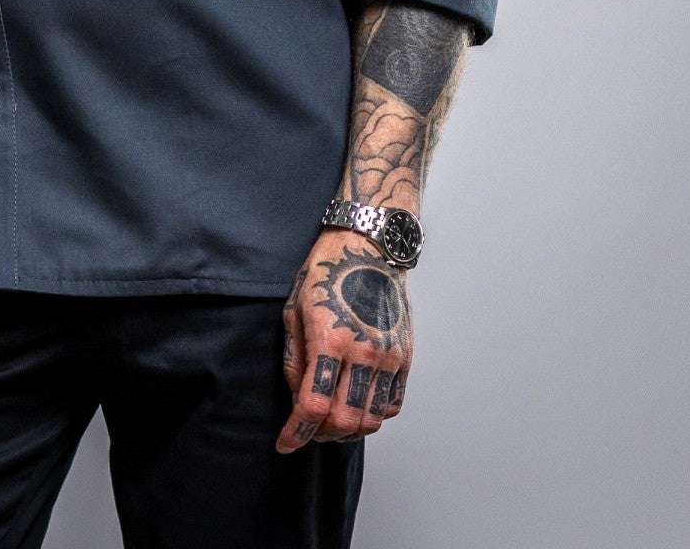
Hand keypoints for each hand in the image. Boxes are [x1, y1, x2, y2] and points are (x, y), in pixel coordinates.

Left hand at [275, 228, 412, 452]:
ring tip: (331, 421)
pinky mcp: (404, 356)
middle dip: (320, 435)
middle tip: (307, 430)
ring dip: (348, 430)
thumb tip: (297, 400)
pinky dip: (373, 415)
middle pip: (344, 421)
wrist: (369, 246)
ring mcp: (388, 356)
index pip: (313, 407)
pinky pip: (393, 405)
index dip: (295, 433)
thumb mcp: (294, 309)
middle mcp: (364, 352)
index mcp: (330, 339)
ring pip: (371, 420)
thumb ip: (294, 360)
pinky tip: (357, 404)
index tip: (285, 443)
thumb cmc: (327, 272)